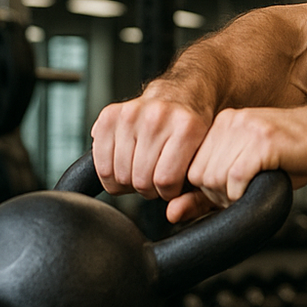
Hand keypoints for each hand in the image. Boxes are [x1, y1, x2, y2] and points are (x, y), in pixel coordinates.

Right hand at [90, 83, 213, 206]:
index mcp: (187, 126)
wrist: (182, 92)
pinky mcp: (110, 115)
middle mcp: (158, 117)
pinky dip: (110, 173)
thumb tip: (174, 213)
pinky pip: (100, 163)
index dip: (168, 192)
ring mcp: (131, 114)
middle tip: (155, 178)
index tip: (171, 185)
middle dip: (149, 188)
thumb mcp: (206, 154)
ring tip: (142, 171)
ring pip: (119, 174)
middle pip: (141, 180)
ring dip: (129, 182)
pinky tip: (125, 165)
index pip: (165, 181)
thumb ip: (196, 189)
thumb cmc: (194, 128)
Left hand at [179, 102, 306, 222]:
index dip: (209, 191)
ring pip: (214, 178)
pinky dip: (245, 191)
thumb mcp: (244, 175)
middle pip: (198, 176)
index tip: (235, 190)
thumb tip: (172, 215)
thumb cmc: (292, 155)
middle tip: (248, 191)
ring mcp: (244, 128)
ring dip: (234, 195)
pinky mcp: (263, 140)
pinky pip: (235, 177)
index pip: (190, 170)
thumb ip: (207, 194)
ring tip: (257, 186)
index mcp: (219, 126)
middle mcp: (227, 123)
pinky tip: (263, 182)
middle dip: (220, 195)